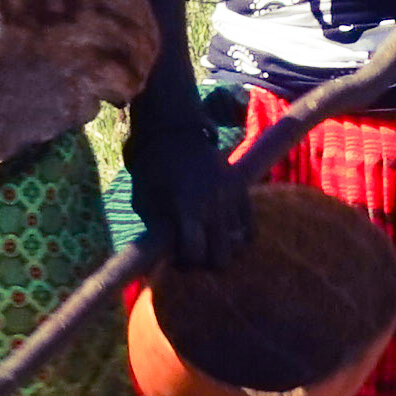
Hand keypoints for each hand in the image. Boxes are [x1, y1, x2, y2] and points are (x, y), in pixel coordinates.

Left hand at [123, 71, 254, 269]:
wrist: (175, 132)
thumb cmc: (153, 169)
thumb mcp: (144, 202)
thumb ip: (158, 231)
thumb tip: (166, 257)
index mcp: (187, 208)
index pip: (195, 254)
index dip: (185, 263)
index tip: (176, 258)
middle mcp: (214, 206)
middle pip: (221, 257)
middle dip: (205, 262)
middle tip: (194, 253)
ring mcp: (232, 197)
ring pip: (238, 245)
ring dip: (222, 249)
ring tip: (208, 242)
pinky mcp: (242, 189)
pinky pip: (250, 228)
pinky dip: (240, 237)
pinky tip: (224, 235)